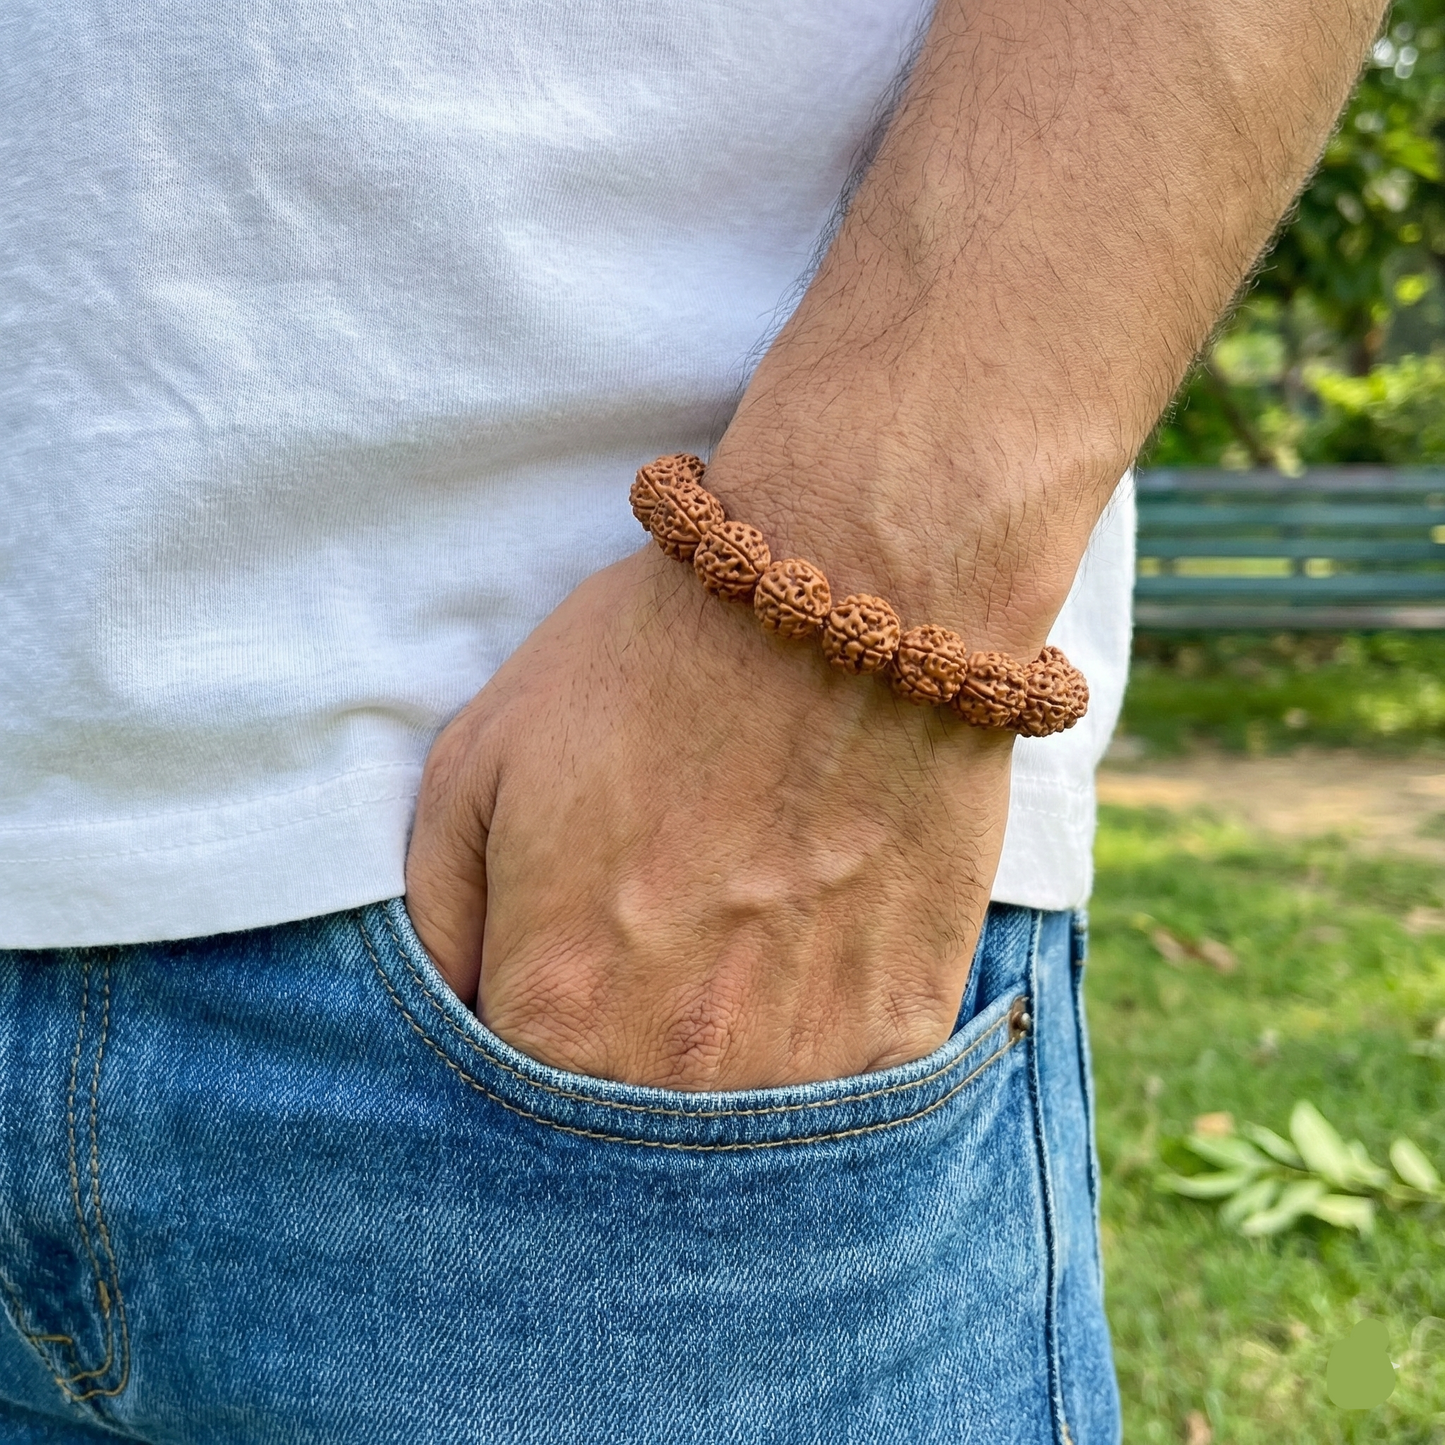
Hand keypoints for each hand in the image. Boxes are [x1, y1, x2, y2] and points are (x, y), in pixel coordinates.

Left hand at [404, 544, 1014, 1090]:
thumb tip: (447, 1008)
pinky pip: (840, 1090)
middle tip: (651, 946)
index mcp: (556, 1010)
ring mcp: (801, 1062)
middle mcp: (675, 1069)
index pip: (504, 1106)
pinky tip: (810, 942)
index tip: (557, 973)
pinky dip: (814, 1036)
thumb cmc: (650, 666)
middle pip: (619, 1129)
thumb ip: (436, 913)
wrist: (845, 598)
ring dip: (717, 1057)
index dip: (524, 1036)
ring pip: (731, 1129)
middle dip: (617, 1052)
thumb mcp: (480, 758)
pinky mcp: (901, 1027)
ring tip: (731, 941)